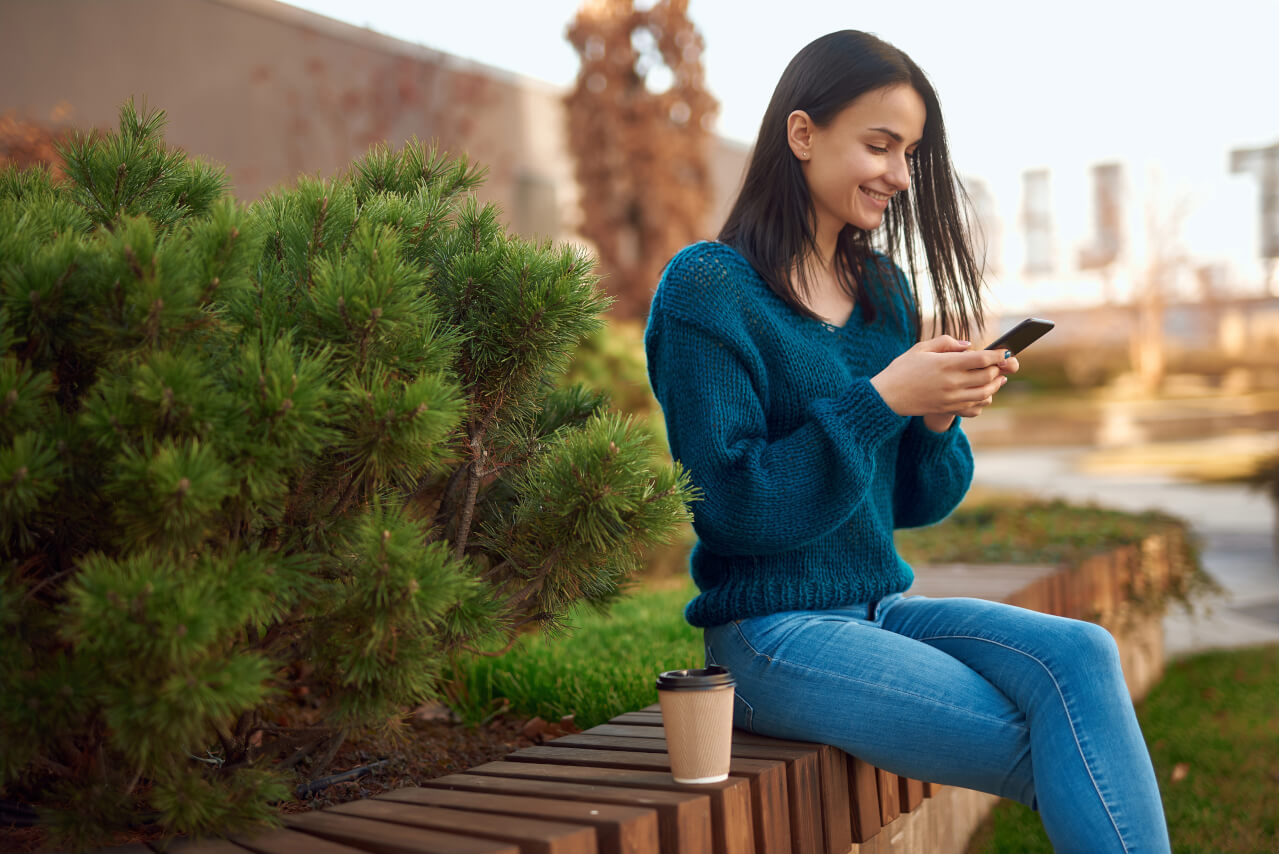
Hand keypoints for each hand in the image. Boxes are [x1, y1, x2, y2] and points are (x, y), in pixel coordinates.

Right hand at [870, 335, 1011, 418]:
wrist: (887, 396)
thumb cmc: (902, 369)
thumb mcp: (920, 348)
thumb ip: (946, 342)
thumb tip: (969, 345)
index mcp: (946, 364)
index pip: (982, 359)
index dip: (998, 355)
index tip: (1005, 351)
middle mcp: (952, 382)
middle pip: (988, 376)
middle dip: (999, 369)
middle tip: (1002, 364)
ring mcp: (951, 398)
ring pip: (985, 393)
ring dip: (995, 385)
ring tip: (998, 378)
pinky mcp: (948, 408)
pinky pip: (975, 406)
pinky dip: (984, 399)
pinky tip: (984, 393)